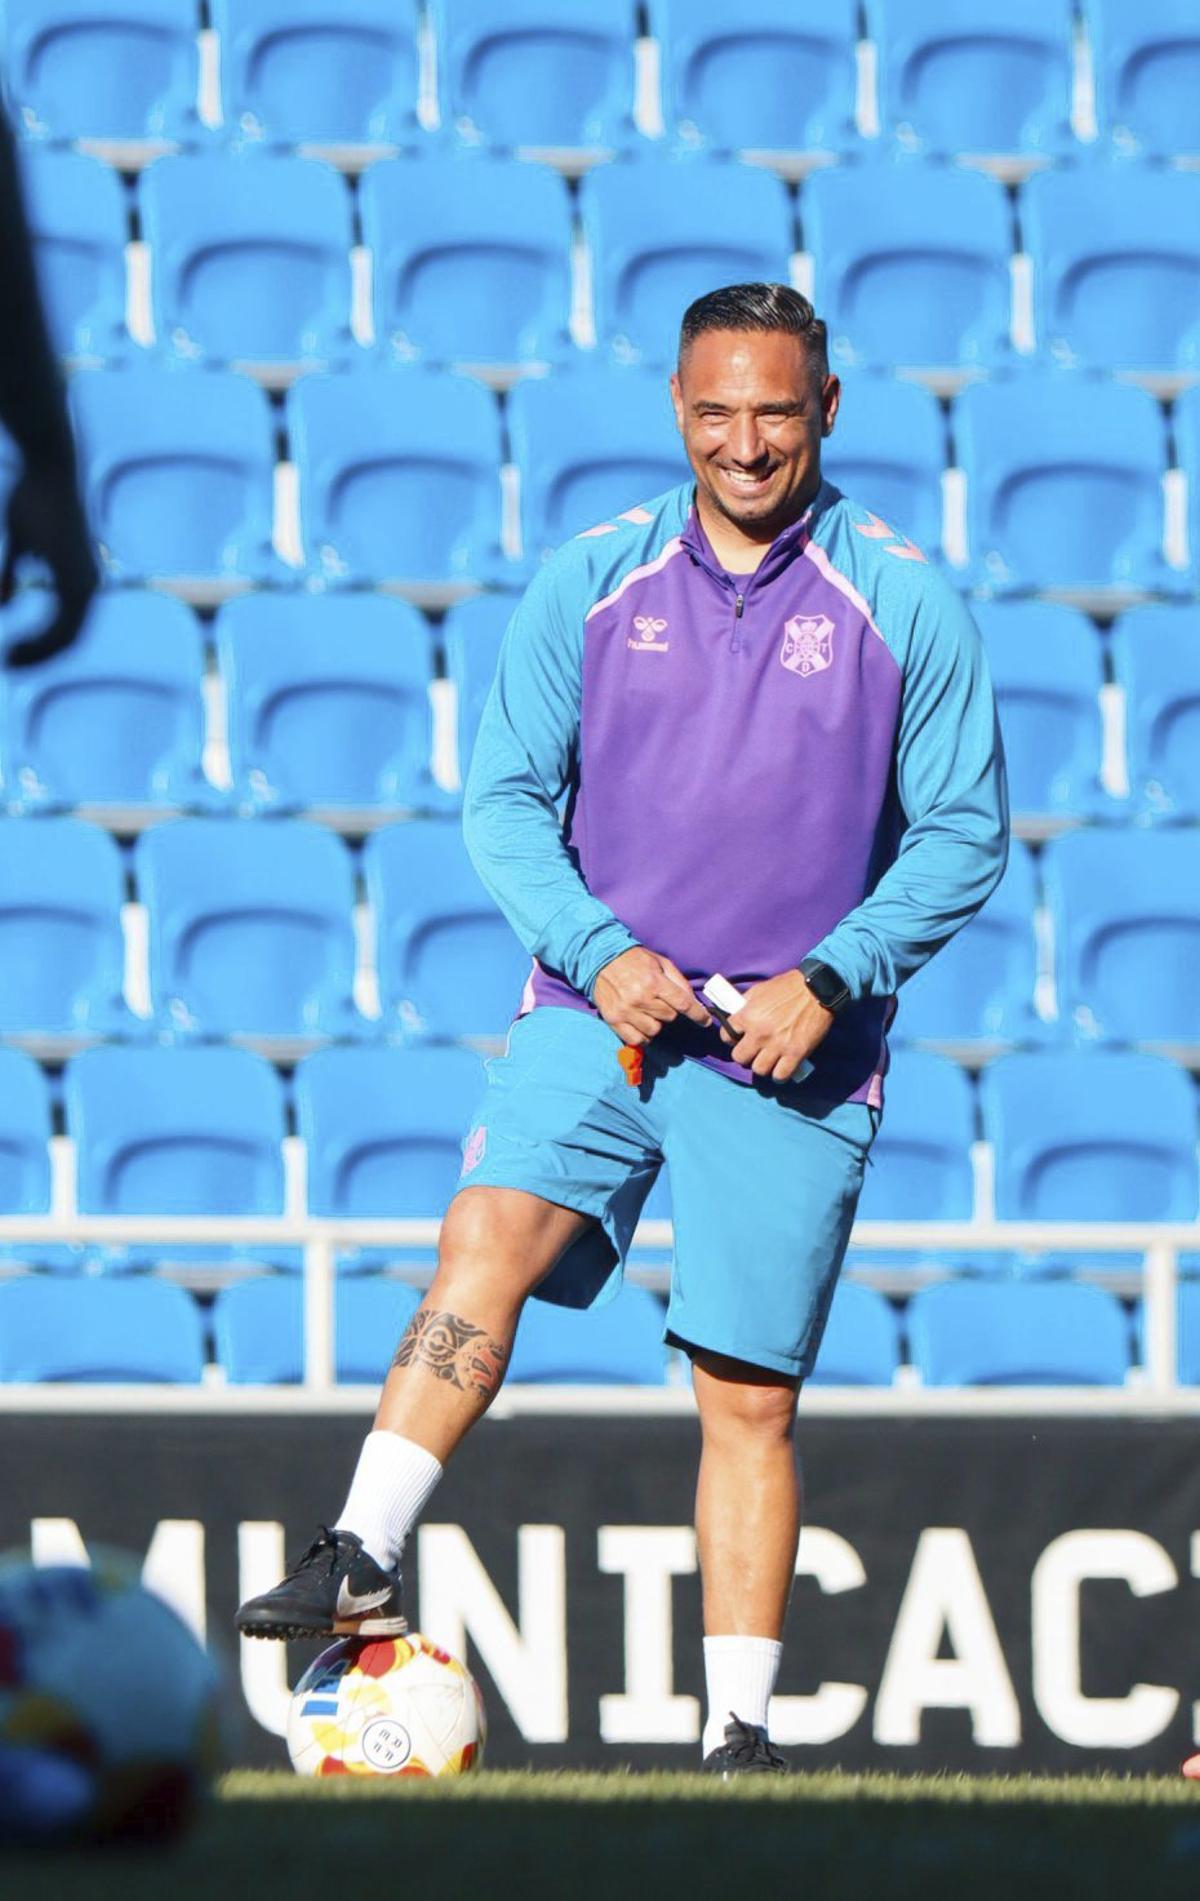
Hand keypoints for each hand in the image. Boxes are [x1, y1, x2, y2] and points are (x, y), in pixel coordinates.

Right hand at [1, 466, 98, 667]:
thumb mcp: (19, 545)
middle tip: (11, 665)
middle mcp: (90, 585)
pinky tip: (16, 645)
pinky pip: (63, 624)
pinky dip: (40, 639)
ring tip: (11, 660)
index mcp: (80, 580)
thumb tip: (5, 603)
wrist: (48, 469)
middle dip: (39, 657)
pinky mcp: (77, 577)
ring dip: (39, 652)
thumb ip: (13, 573)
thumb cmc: (32, 500)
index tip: (13, 654)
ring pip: (68, 637)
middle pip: (70, 640)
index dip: (41, 646)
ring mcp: (86, 582)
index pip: (68, 629)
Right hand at [593, 947, 712, 1047]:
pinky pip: (636, 1039)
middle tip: (660, 1001)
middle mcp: (640, 998)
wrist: (600, 959)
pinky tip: (641, 1024)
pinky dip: (642, 1036)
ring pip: (654, 1030)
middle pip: (669, 1017)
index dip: (698, 1015)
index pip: (683, 1004)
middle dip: (669, 1010)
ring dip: (655, 1023)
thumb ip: (679, 982)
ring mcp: (626, 1011)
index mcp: (654, 982)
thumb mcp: (661, 962)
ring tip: (648, 1011)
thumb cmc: (634, 960)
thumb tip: (693, 1002)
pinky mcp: (613, 1020)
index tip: (705, 1021)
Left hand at [720, 969, 835, 1080]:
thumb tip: (735, 1015)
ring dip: (762, 1066)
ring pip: (759, 1070)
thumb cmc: (788, 987)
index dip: (731, 1038)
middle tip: (754, 1050)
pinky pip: (781, 1075)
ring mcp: (777, 1045)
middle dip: (745, 1055)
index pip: (726, 1037)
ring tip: (768, 1060)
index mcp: (748, 1016)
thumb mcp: (759, 990)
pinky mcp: (795, 1053)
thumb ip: (745, 1005)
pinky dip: (780, 1075)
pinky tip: (781, 1069)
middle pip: (740, 1058)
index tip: (739, 1038)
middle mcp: (759, 1034)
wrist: (817, 989)